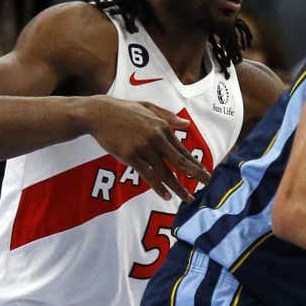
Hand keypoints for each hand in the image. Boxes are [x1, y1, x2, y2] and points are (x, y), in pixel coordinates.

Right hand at [86, 96, 210, 201]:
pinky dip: (158, 187)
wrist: (98, 113)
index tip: (204, 173)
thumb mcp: (148, 107)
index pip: (182, 149)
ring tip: (187, 198)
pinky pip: (147, 175)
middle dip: (194, 174)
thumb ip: (168, 117)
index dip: (194, 163)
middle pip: (178, 161)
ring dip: (177, 186)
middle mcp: (156, 137)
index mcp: (162, 126)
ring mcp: (143, 147)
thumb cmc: (123, 110)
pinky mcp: (130, 156)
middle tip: (207, 184)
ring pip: (164, 171)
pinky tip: (166, 195)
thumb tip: (187, 125)